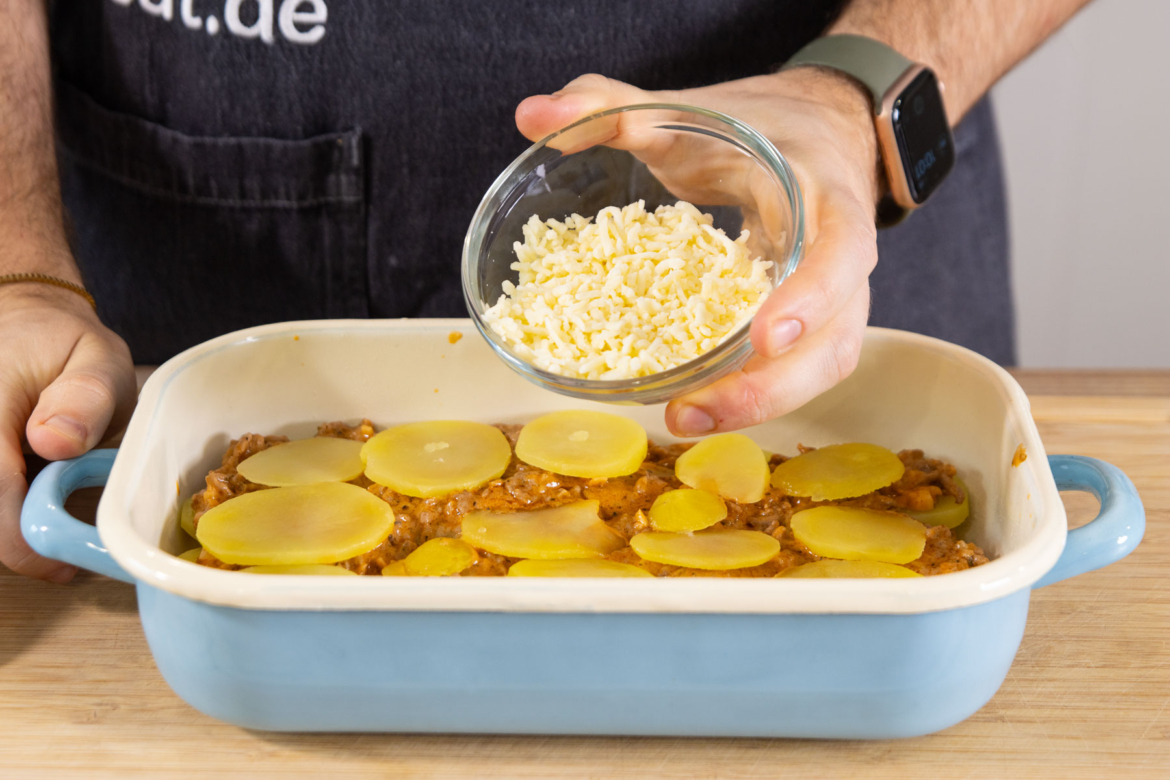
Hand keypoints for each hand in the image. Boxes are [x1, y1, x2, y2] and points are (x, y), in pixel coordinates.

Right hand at [0, 283, 135, 581]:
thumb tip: (56, 441)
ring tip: (52, 518)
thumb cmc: (63, 344)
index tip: (60, 565)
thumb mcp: (96, 357)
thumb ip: (86, 396)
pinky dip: (8, 512)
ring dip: (11, 527)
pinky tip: (32, 503)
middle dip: (17, 541)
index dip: (22, 540)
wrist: (23, 325)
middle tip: (65, 551)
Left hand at [516, 70, 881, 435]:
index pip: (843, 248)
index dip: (813, 296)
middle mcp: (838, 255)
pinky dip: (751, 393)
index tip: (764, 336)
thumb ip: (609, 105)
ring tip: (684, 419)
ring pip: (820, 368)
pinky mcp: (808, 321)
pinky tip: (696, 405)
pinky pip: (795, 369)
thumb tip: (533, 118)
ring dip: (756, 405)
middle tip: (692, 411)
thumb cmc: (756, 124)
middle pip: (834, 340)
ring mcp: (831, 296)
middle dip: (770, 388)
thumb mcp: (689, 107)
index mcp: (823, 192)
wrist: (818, 129)